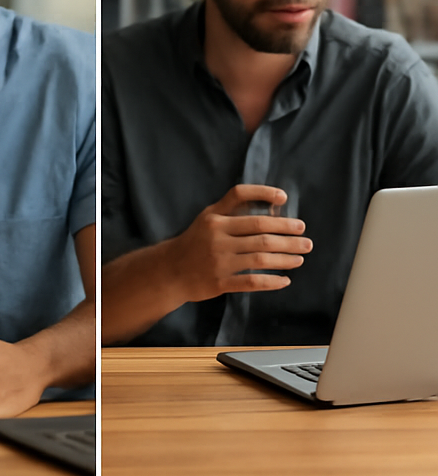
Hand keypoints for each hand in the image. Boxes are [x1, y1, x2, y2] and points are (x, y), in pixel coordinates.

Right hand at [171, 184, 310, 302]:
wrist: (171, 270)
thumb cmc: (194, 242)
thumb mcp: (207, 219)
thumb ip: (231, 211)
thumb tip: (269, 206)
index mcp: (214, 217)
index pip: (239, 195)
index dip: (262, 193)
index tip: (284, 197)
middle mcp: (217, 235)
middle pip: (259, 230)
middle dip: (287, 233)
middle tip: (305, 236)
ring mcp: (219, 260)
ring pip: (260, 257)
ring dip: (285, 257)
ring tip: (300, 257)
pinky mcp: (220, 282)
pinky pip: (252, 282)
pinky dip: (271, 281)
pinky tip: (285, 280)